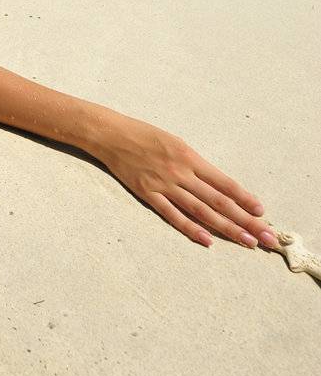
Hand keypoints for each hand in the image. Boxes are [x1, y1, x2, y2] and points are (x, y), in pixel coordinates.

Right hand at [96, 115, 278, 249]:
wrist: (111, 134)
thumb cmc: (145, 135)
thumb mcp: (175, 143)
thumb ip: (195, 164)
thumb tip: (218, 185)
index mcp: (190, 156)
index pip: (224, 182)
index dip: (244, 198)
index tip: (261, 212)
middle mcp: (180, 172)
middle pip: (218, 200)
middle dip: (244, 219)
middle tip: (264, 236)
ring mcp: (164, 185)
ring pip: (201, 211)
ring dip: (226, 228)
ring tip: (246, 241)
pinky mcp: (148, 194)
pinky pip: (172, 215)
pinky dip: (190, 228)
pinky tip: (207, 240)